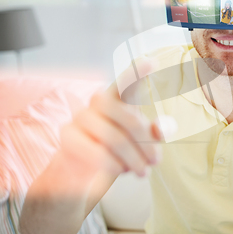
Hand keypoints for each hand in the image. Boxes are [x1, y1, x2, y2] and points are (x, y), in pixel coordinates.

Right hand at [59, 59, 169, 177]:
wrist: (80, 172)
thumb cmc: (115, 151)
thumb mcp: (138, 143)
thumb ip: (152, 134)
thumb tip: (163, 128)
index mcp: (117, 99)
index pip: (126, 83)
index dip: (138, 72)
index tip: (152, 61)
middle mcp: (98, 102)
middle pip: (129, 117)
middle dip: (146, 142)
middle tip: (155, 161)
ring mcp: (81, 117)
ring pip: (114, 138)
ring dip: (133, 159)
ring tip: (141, 171)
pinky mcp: (68, 135)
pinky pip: (97, 152)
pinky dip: (113, 165)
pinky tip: (120, 170)